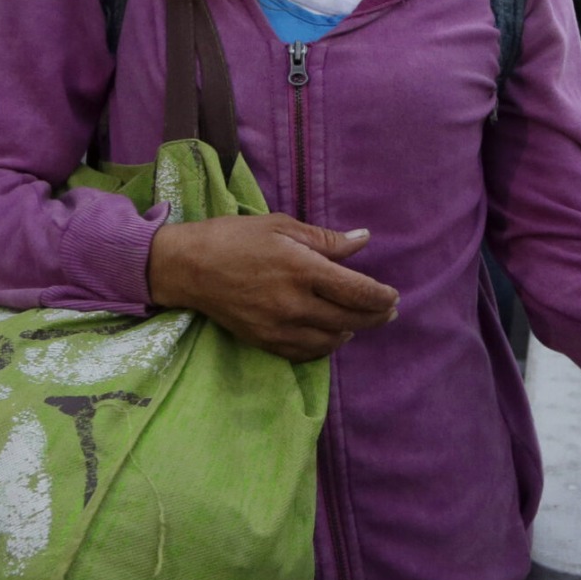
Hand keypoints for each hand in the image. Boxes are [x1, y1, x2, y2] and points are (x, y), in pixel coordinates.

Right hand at [147, 215, 398, 361]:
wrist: (187, 266)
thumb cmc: (236, 238)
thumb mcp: (283, 226)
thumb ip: (327, 239)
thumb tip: (364, 239)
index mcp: (303, 269)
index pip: (357, 292)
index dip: (381, 297)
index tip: (393, 296)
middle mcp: (294, 303)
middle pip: (350, 320)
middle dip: (376, 317)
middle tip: (389, 311)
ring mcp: (278, 326)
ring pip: (330, 341)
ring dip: (351, 332)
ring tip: (361, 322)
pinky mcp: (263, 341)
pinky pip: (304, 353)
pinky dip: (324, 347)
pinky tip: (331, 336)